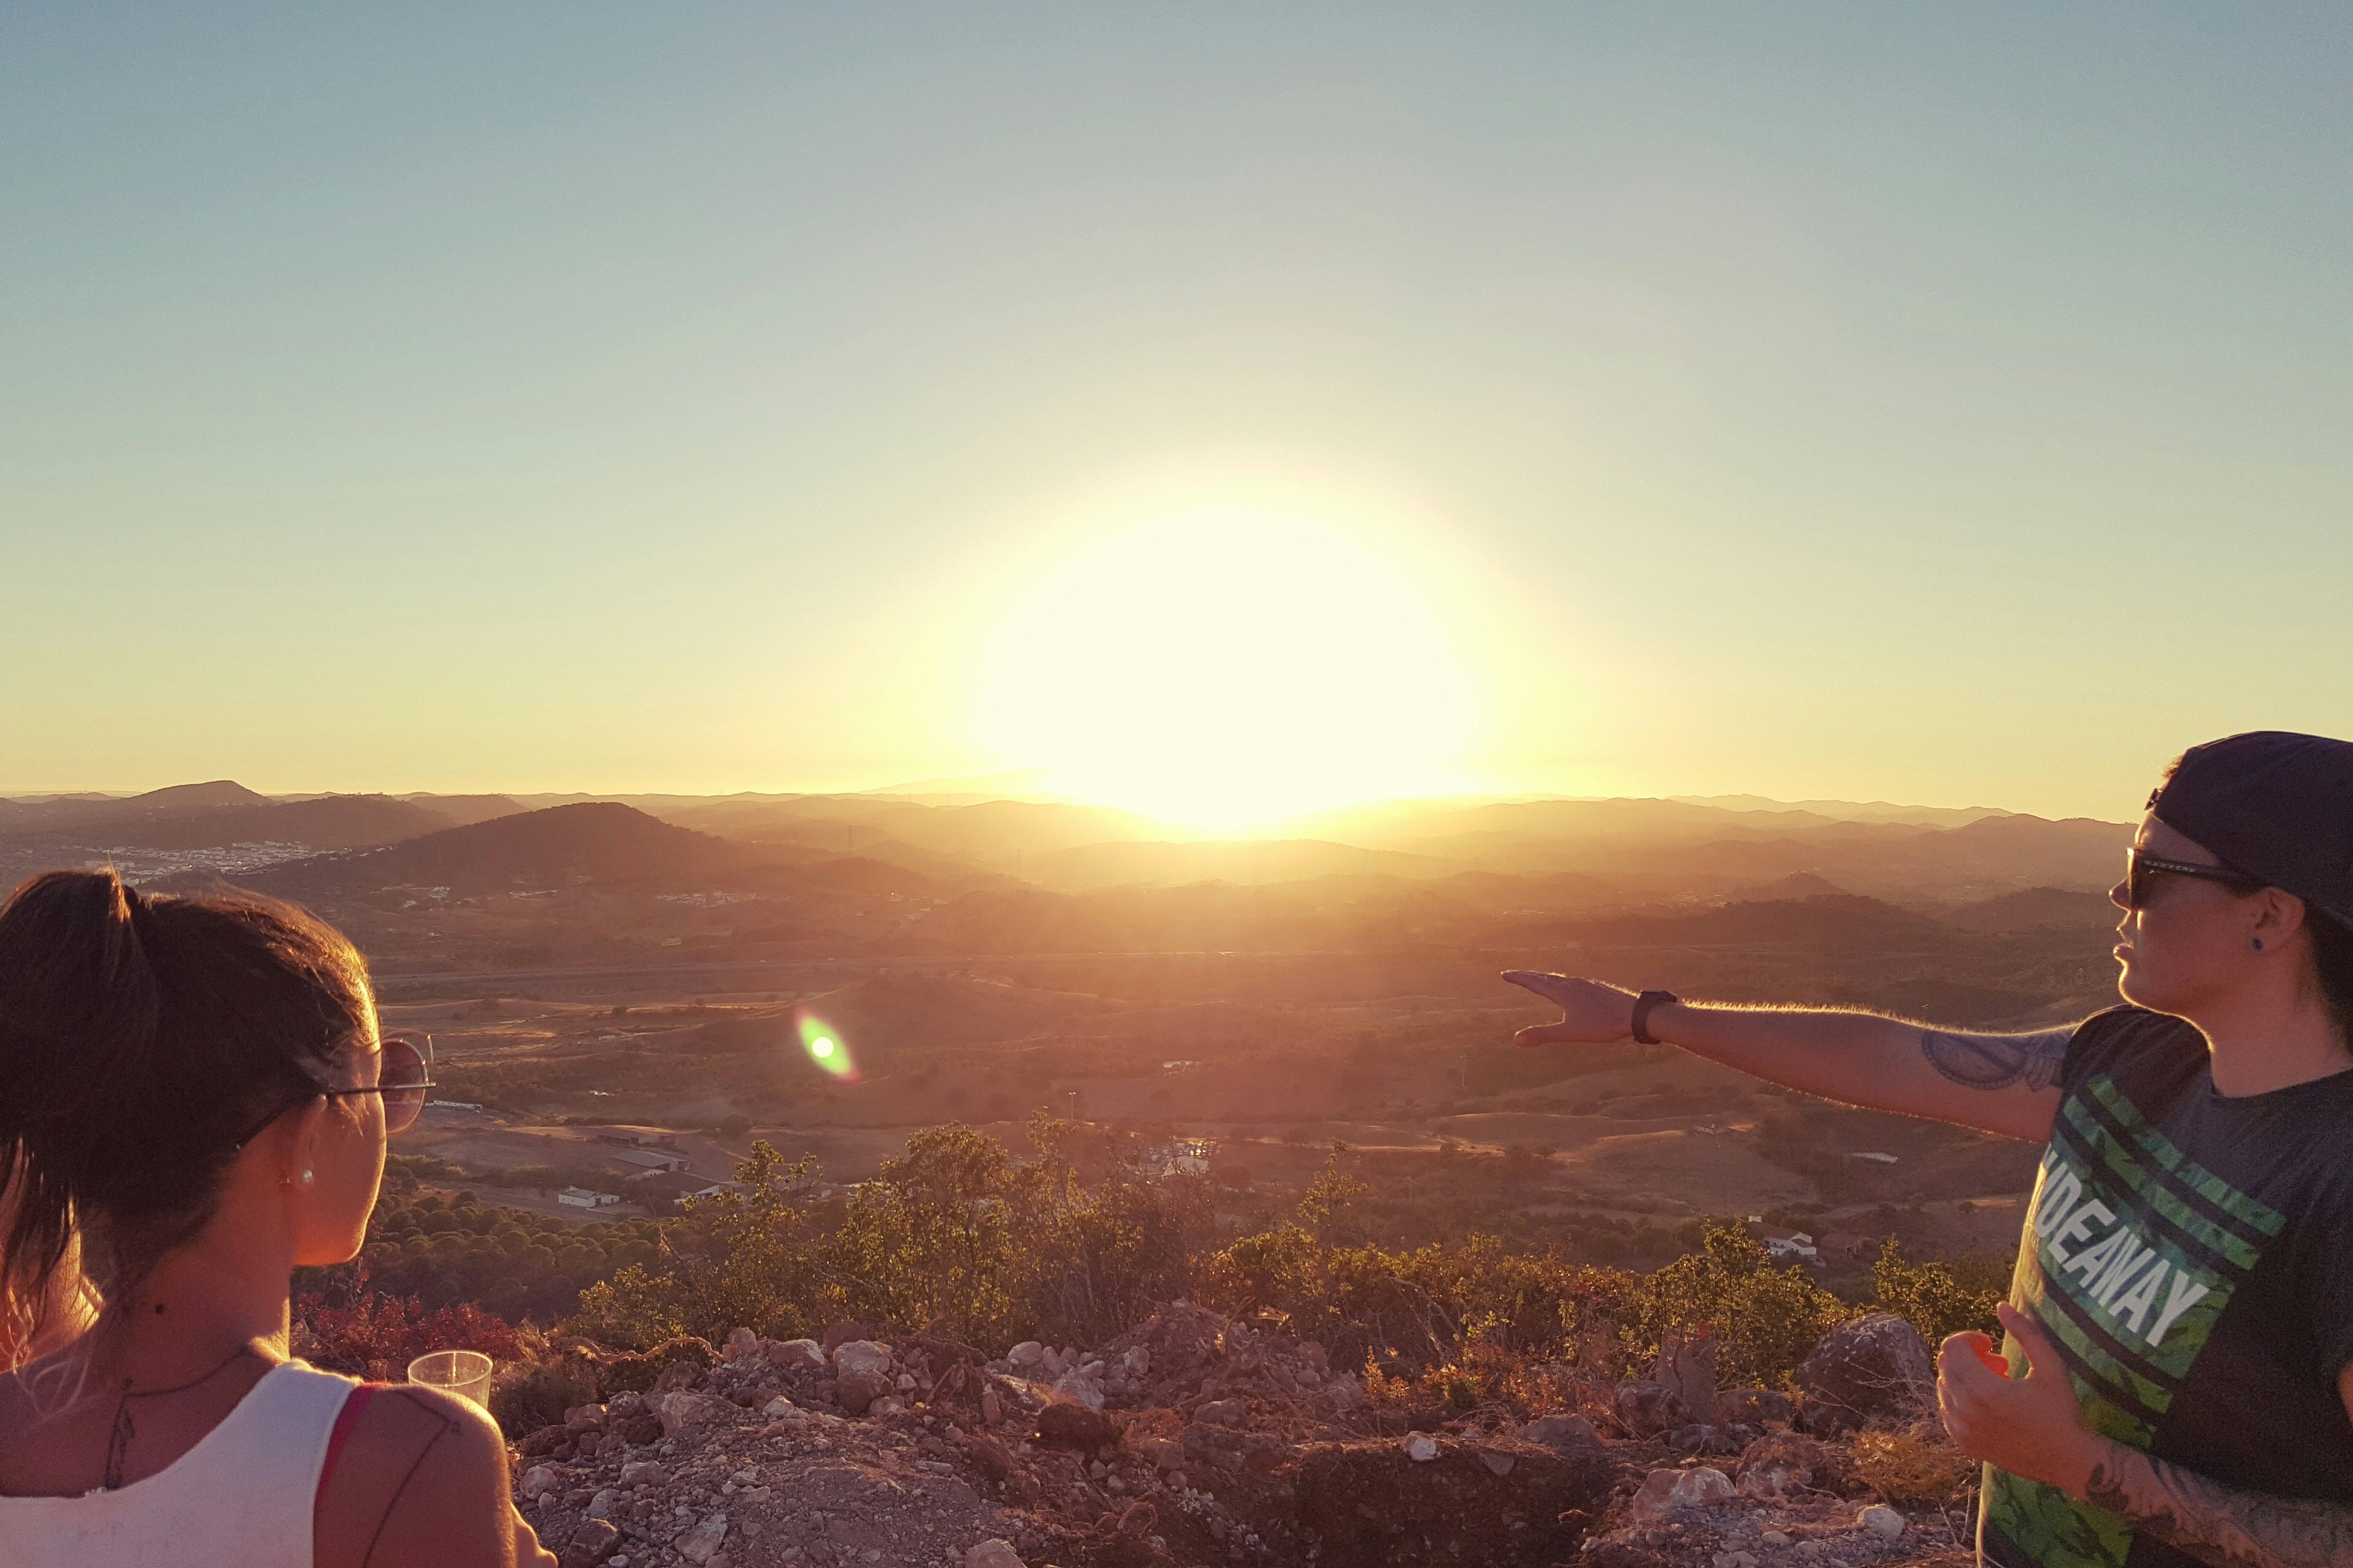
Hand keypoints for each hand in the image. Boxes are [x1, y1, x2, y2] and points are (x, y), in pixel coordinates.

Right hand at [1501, 971, 1638, 1047]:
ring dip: (1545, 978)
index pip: (1535, 982)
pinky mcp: (1596, 988)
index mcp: (1563, 992)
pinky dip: (1561, 983)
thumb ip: (1543, 1035)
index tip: (1504, 974)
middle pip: (1545, 977)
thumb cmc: (1603, 1024)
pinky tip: (1569, 988)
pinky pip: (1572, 982)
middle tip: (1515, 974)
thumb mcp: (1570, 1032)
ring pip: (1560, 979)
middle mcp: (1572, 984)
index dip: (1518, 978)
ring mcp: (1585, 985)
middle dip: (1528, 976)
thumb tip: (1517, 1040)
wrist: (1634, 1014)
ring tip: (1539, 979)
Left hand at [1937, 1302, 2106, 1497]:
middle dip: (1967, 1356)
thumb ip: (2026, 1332)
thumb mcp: (2051, 1367)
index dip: (1969, 1338)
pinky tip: (1987, 1403)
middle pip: (1945, 1365)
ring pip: (1944, 1387)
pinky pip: (1947, 1411)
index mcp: (1984, 1390)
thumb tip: (2002, 1306)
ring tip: (1997, 1383)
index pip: (1952, 1347)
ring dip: (1964, 1378)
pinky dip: (1960, 1399)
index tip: (1991, 1343)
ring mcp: (1963, 1431)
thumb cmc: (2062, 1412)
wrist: (2068, 1461)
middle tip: (1998, 1363)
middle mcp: (1966, 1411)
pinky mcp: (1965, 1445)